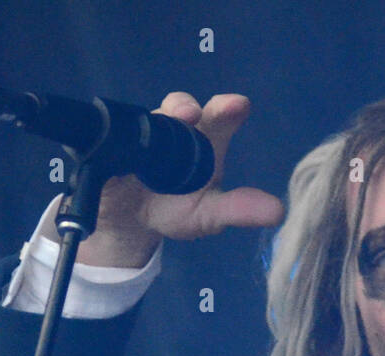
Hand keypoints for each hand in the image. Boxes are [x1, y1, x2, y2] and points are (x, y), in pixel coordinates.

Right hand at [42, 92, 285, 266]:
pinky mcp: (109, 146)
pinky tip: (114, 151)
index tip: (238, 105)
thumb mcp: (210, 215)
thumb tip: (278, 213)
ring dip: (150, 122)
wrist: (131, 220)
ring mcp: (139, 134)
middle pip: (179, 108)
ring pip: (143, 118)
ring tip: (160, 130)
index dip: (227, 109)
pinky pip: (106, 139)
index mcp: (204, 141)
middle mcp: (172, 129)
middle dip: (185, 107)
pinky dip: (110, 140)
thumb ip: (240, 210)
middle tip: (191, 114)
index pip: (219, 118)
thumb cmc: (177, 208)